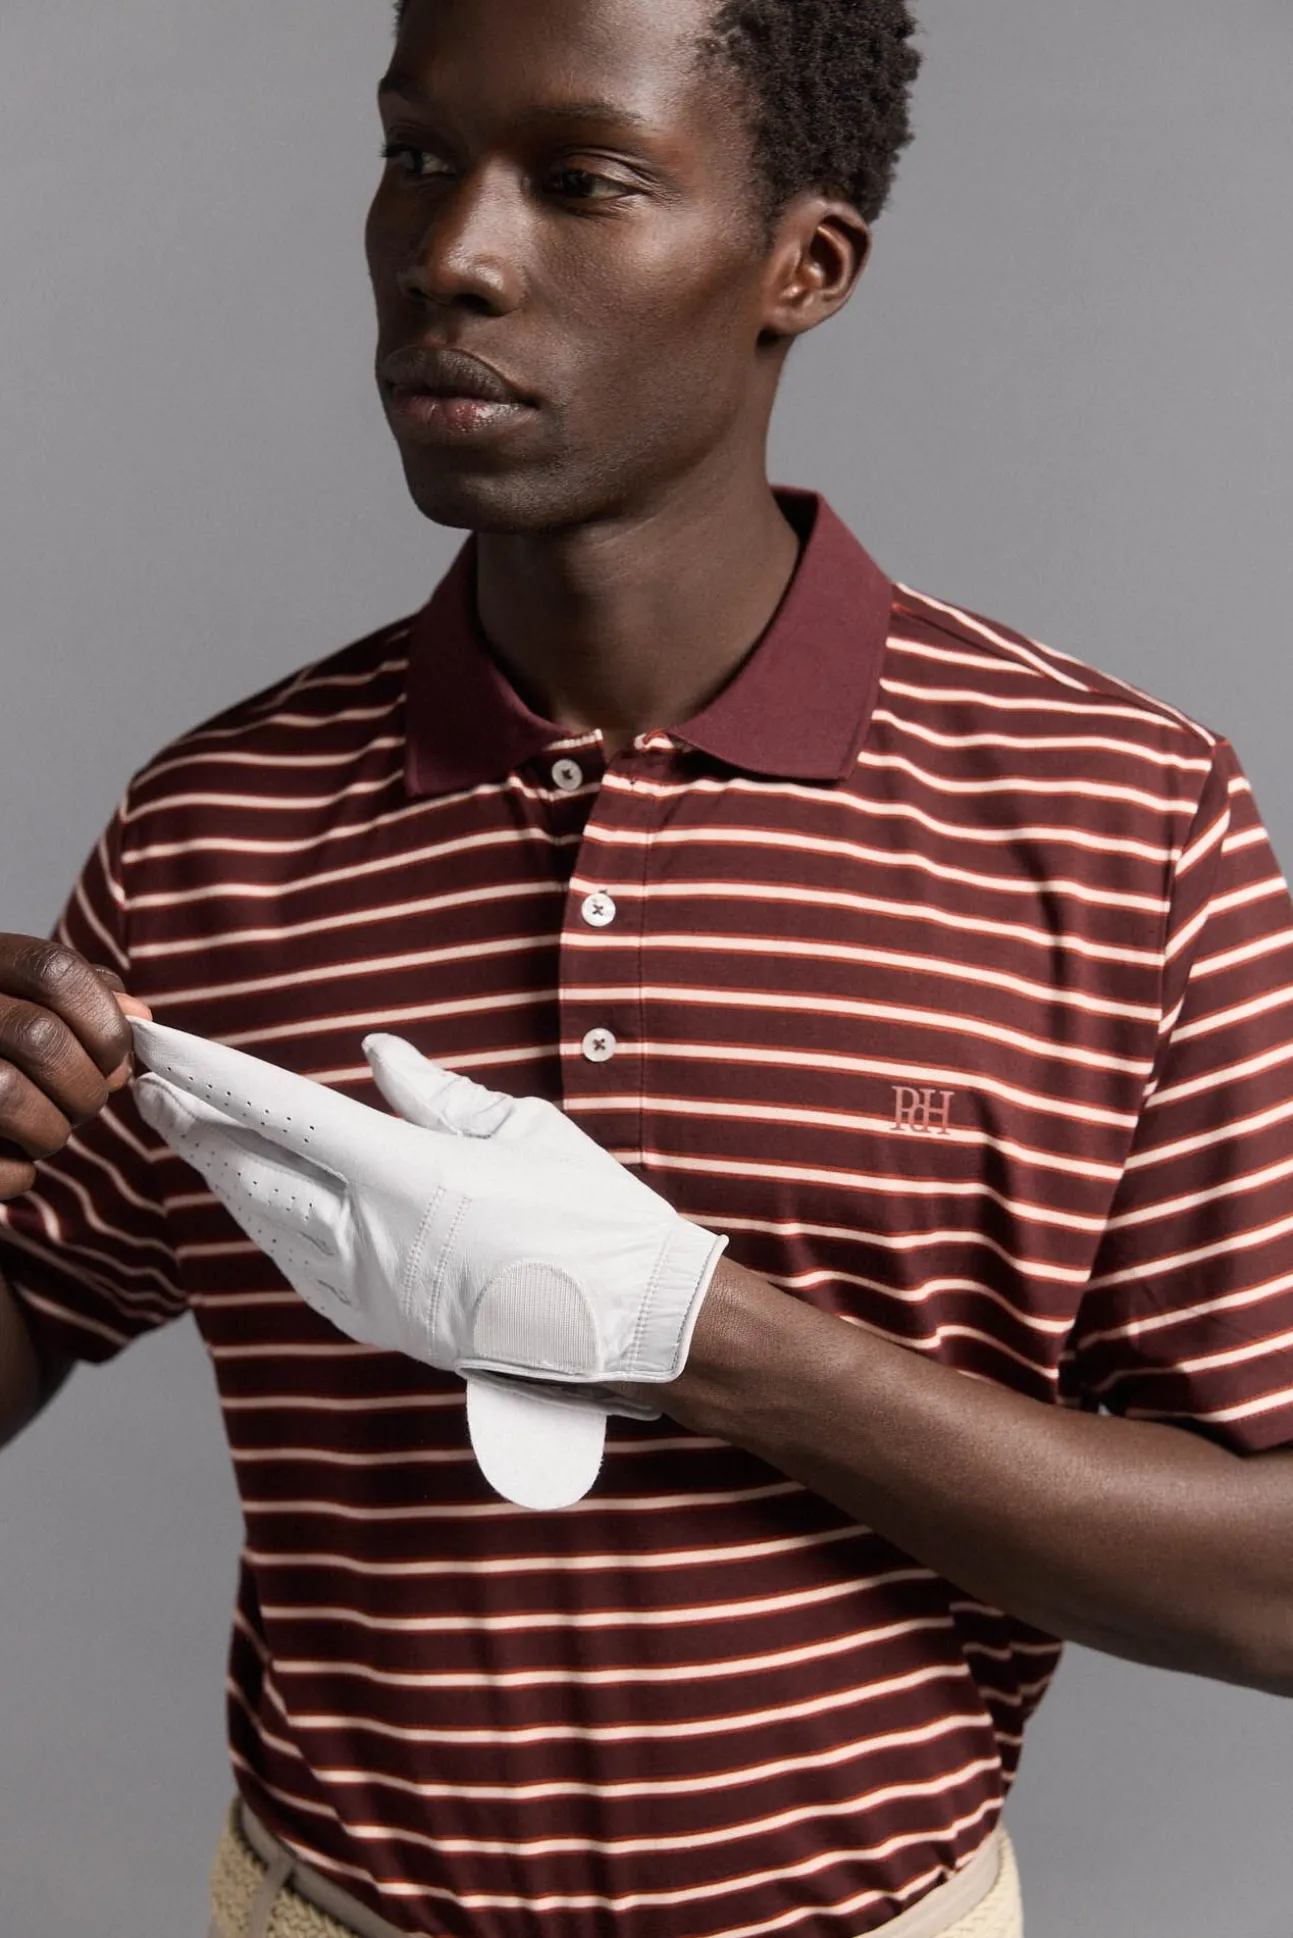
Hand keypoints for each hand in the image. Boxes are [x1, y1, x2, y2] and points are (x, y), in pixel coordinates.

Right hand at [0, 936, 152, 1200]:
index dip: (103, 1017)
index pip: (55, 970)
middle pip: (40, 1037)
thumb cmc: (1, 1044)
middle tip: (84, 1103)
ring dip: (51, 1129)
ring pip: (7, 1094)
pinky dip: (17, 1172)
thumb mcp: (30, 999)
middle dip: (85, 1086)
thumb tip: (137, 1014)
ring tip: (47, 1131)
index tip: (114, 1054)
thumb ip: (86, 998)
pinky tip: (11, 1157)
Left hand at [130, 1021, 726, 1401]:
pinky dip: (269, 1228)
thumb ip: (434, 1094)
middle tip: (147, 1082)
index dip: (209, 1071)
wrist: (637, 1325)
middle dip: (193, 1124)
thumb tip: (377, 1053)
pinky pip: (302, 1270)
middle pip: (252, 1172)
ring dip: (225, 1176)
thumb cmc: (595, 1217)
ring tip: (192, 1134)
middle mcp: (374, 1237)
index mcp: (409, 1174)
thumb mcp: (521, 1129)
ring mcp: (373, 1291)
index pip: (281, 1109)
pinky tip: (258, 1205)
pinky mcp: (384, 1326)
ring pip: (267, 1225)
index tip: (159, 1041)